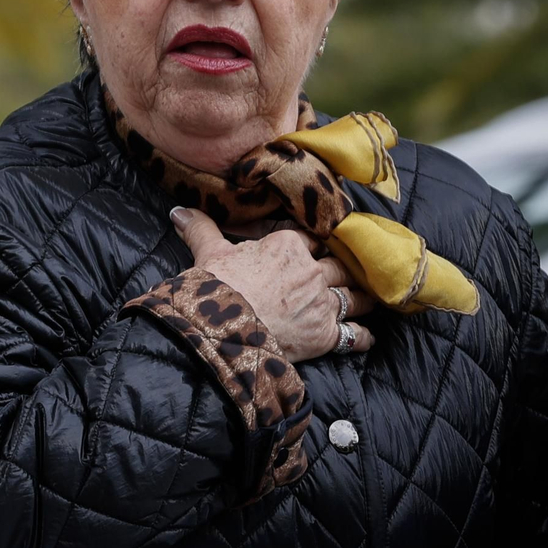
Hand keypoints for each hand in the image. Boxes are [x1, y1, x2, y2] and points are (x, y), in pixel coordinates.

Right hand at [170, 206, 375, 362]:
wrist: (221, 329)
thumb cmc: (215, 288)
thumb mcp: (208, 253)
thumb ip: (200, 229)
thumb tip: (178, 211)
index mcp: (286, 246)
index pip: (309, 238)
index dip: (314, 243)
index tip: (319, 245)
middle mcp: (310, 271)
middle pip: (338, 265)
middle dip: (345, 268)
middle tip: (352, 269)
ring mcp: (321, 303)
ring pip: (355, 296)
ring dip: (363, 297)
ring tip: (370, 298)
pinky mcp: (326, 335)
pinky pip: (354, 335)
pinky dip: (362, 337)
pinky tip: (366, 337)